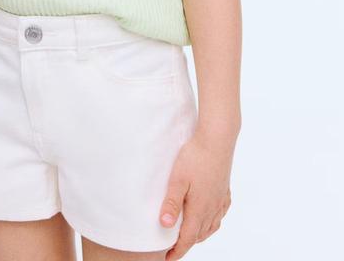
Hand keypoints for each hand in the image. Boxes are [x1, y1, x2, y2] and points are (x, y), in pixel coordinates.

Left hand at [159, 130, 234, 258]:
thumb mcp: (177, 179)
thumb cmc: (195, 156)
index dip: (177, 250)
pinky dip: (212, 221)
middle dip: (186, 243)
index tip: (167, 258)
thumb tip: (164, 225)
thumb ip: (171, 202)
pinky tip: (208, 216)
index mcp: (200, 209)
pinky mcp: (225, 191)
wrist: (217, 139)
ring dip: (199, 234)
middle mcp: (212, 208)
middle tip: (172, 246)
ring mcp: (220, 200)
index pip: (188, 238)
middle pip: (199, 234)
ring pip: (211, 226)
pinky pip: (219, 214)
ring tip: (187, 234)